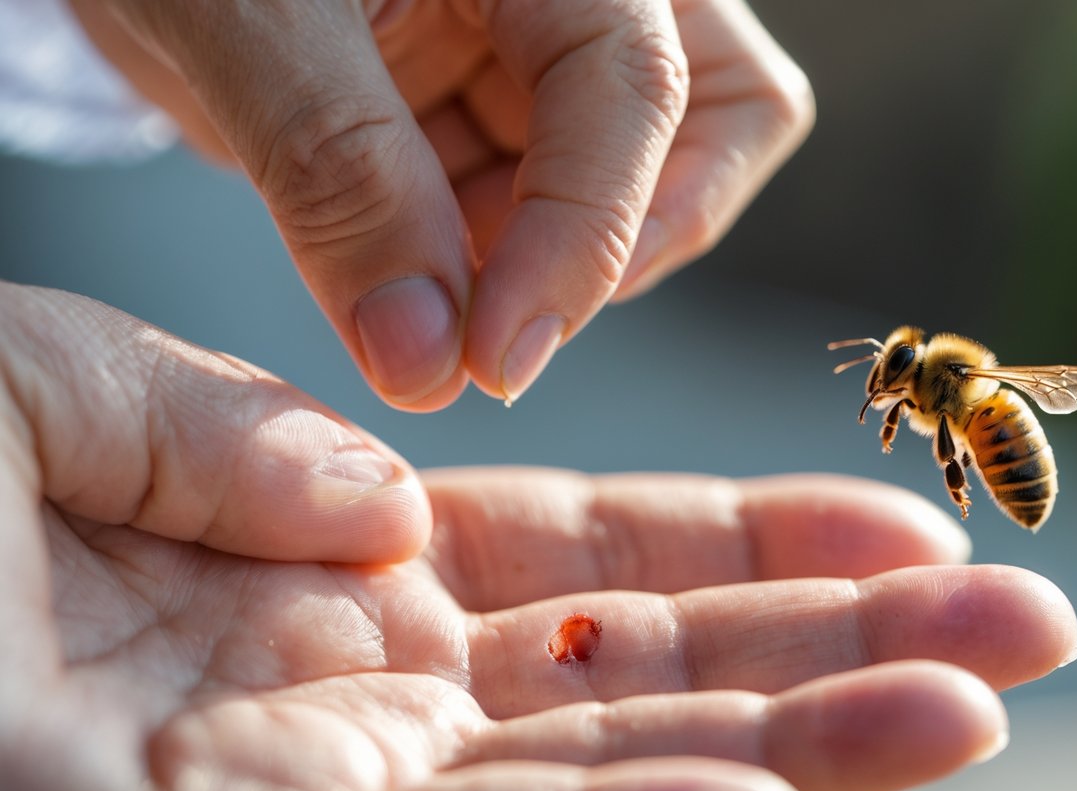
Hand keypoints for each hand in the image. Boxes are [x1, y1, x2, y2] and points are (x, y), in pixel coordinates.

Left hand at [1, 283, 1076, 790]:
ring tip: (969, 709)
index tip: (896, 526)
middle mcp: (366, 708)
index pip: (592, 570)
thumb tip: (385, 494)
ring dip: (792, 754)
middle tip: (1015, 624)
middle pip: (645, 685)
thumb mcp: (48, 387)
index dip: (753, 549)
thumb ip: (222, 424)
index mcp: (333, 580)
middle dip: (837, 658)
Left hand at [68, 0, 812, 409]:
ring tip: (419, 277)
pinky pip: (546, 209)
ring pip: (642, 183)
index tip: (496, 364)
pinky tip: (402, 257)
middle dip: (628, 240)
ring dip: (543, 260)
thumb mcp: (245, 21)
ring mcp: (546, 49)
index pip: (636, 86)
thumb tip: (428, 363)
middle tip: (510, 320)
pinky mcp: (500, 109)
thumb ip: (343, 180)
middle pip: (723, 117)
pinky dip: (489, 264)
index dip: (584, 240)